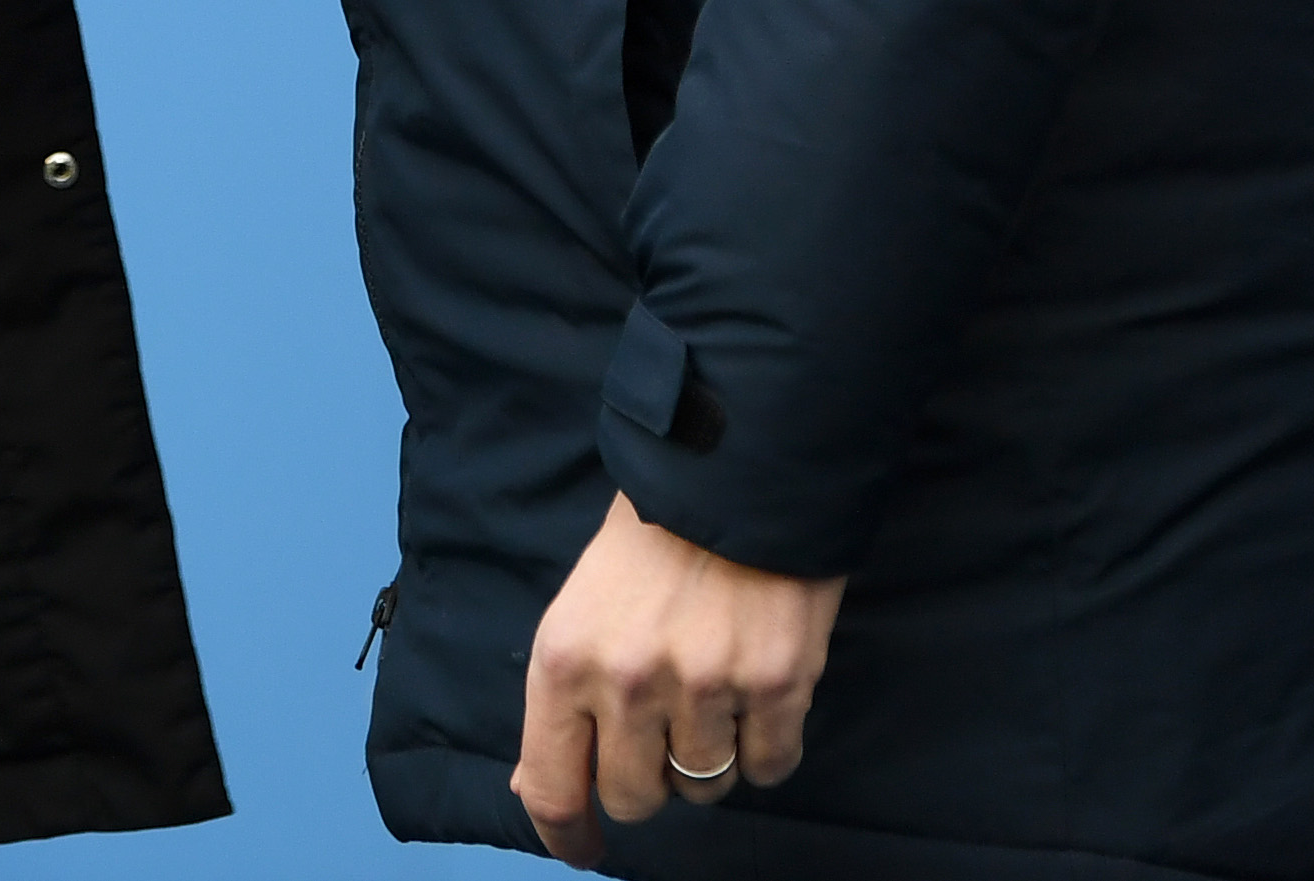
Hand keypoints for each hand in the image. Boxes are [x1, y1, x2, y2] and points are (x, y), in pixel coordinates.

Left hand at [512, 493, 844, 866]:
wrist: (737, 469)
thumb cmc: (651, 542)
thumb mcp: (578, 612)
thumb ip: (560, 703)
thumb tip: (537, 790)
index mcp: (564, 660)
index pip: (553, 788)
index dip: (566, 836)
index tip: (583, 849)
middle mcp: (628, 681)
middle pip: (634, 800)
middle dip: (649, 779)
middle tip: (665, 726)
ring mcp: (704, 685)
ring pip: (703, 787)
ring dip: (710, 757)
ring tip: (714, 689)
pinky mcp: (775, 684)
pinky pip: (768, 767)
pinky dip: (766, 747)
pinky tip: (758, 694)